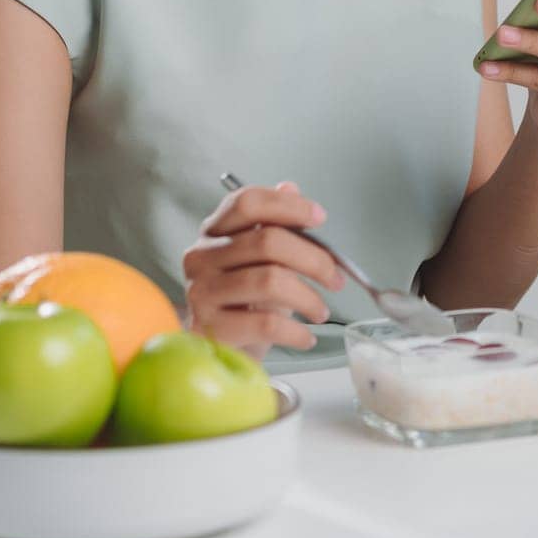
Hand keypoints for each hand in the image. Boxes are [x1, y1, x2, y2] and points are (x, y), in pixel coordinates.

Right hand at [182, 179, 346, 359]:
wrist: (218, 350)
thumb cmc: (244, 301)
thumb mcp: (262, 261)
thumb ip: (274, 224)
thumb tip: (290, 187)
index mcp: (215, 231)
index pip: (248, 202)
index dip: (288, 206)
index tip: (320, 218)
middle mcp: (201, 255)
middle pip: (267, 241)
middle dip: (313, 259)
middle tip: (335, 278)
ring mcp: (202, 291)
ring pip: (270, 281)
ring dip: (308, 298)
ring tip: (321, 311)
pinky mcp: (210, 328)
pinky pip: (265, 324)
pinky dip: (295, 331)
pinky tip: (305, 337)